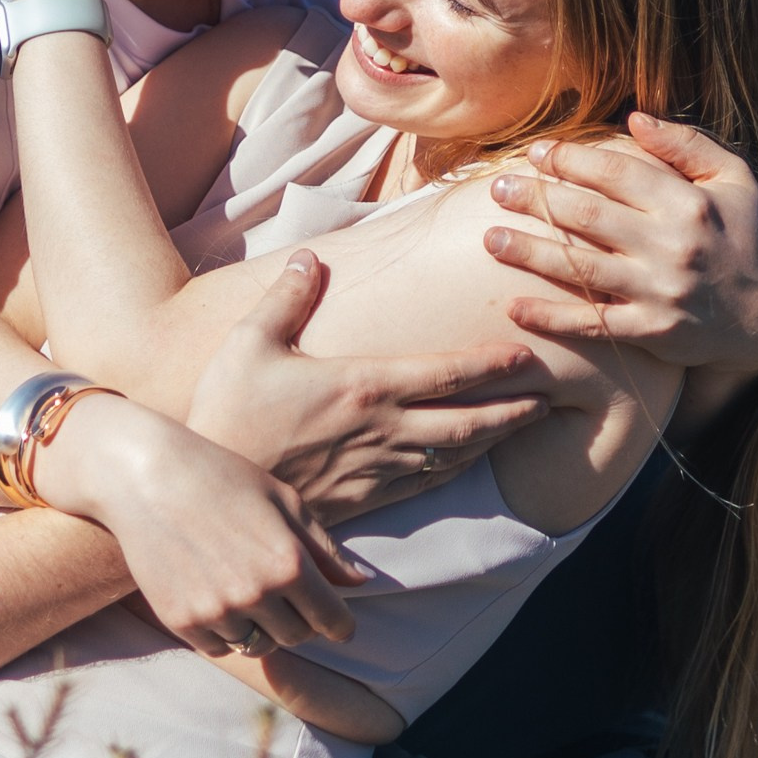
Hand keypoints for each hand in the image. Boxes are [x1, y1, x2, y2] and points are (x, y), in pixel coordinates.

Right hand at [35, 391, 367, 658]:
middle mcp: (255, 594)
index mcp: (288, 563)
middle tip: (282, 590)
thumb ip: (324, 549)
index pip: (332, 621)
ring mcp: (215, 611)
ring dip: (258, 625)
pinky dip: (223, 631)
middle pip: (297, 637)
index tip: (336, 620)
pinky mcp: (180, 621)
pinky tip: (214, 594)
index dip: (339, 623)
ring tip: (242, 586)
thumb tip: (363, 582)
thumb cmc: (220, 476)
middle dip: (298, 619)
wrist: (143, 475)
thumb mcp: (282, 500)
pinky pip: (218, 647)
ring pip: (256, 645)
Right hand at [187, 250, 548, 518]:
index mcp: (363, 385)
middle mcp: (381, 430)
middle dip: (511, 409)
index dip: (491, 363)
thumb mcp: (250, 343)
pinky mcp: (363, 501)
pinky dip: (455, 470)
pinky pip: (424, 484)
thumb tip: (308, 257)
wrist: (212, 493)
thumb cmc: (226, 412)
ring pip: (453, 456)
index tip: (525, 354)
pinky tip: (465, 463)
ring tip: (521, 427)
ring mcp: (375, 470)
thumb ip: (287, 298)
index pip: (446, 372)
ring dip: (492, 441)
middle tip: (545, 397)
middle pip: (467, 421)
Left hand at [480, 112, 757, 367]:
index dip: (572, 159)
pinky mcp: (653, 332)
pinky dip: (552, 318)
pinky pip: (594, 324)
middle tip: (497, 189)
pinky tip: (515, 308)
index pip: (617, 173)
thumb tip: (634, 116)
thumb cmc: (747, 236)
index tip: (537, 152)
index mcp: (688, 203)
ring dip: (530, 253)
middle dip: (538, 199)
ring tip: (490, 239)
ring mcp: (661, 292)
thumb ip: (686, 145)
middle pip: (589, 216)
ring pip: (582, 268)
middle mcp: (672, 246)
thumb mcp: (733, 180)